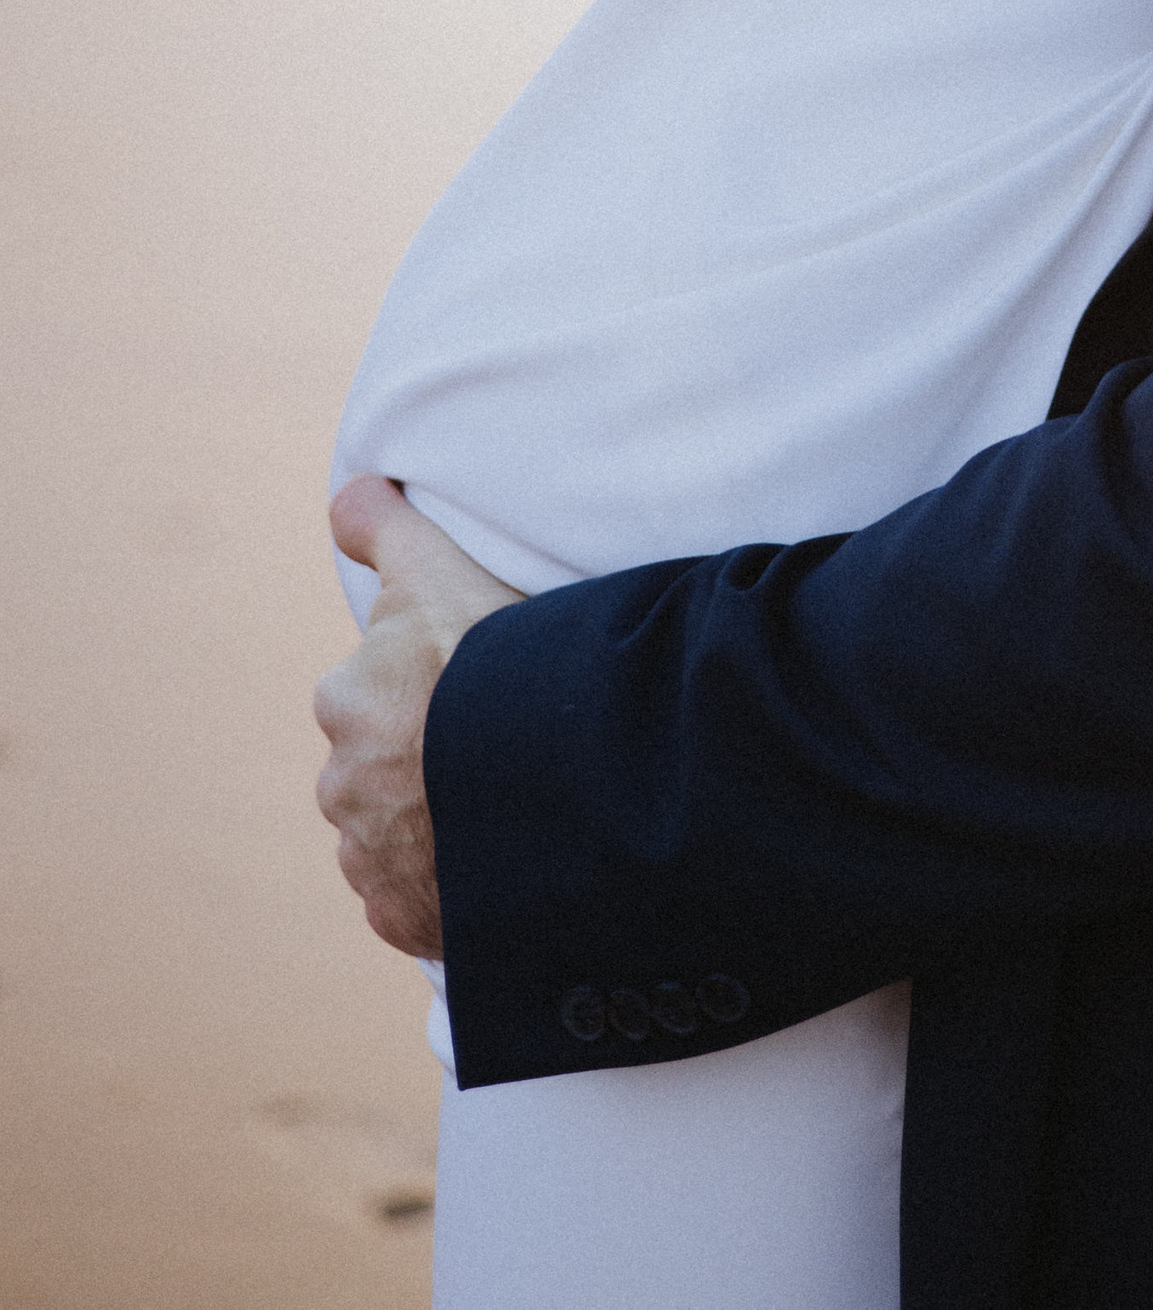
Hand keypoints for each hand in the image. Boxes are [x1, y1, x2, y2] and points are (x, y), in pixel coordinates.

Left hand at [314, 477, 520, 959]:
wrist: (550, 777)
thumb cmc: (496, 658)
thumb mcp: (438, 568)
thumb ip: (382, 525)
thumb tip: (347, 491)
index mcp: (346, 701)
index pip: (380, 691)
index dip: (434, 685)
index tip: (479, 687)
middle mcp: (343, 785)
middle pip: (385, 767)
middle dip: (425, 761)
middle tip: (498, 745)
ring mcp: (372, 860)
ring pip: (396, 836)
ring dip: (434, 827)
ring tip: (505, 807)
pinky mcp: (405, 919)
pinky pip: (419, 903)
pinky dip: (447, 889)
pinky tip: (495, 864)